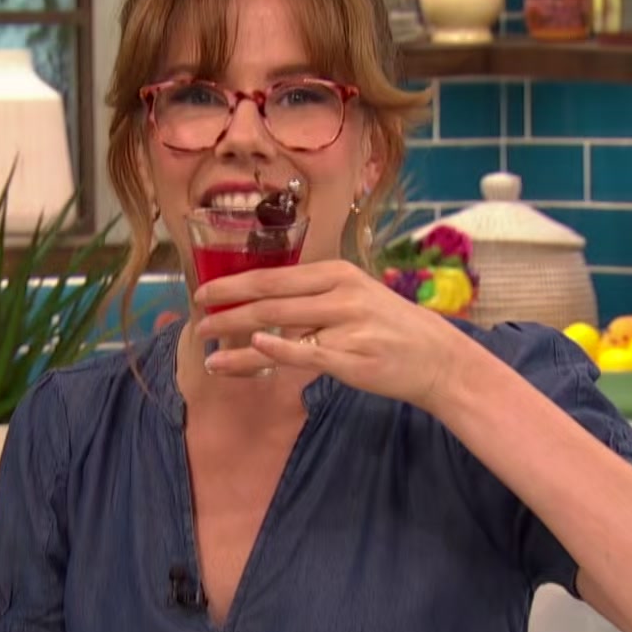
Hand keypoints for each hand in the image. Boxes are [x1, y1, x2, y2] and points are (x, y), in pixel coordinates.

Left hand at [193, 260, 477, 409]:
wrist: (435, 357)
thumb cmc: (389, 328)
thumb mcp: (355, 297)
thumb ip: (313, 297)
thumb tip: (264, 303)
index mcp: (336, 274)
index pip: (273, 276)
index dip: (234, 284)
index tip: (203, 292)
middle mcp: (339, 294)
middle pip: (269, 299)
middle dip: (227, 309)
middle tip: (197, 319)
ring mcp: (346, 325)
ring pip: (279, 328)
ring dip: (237, 338)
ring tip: (209, 350)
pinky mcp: (351, 358)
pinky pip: (304, 353)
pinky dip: (275, 350)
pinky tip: (250, 350)